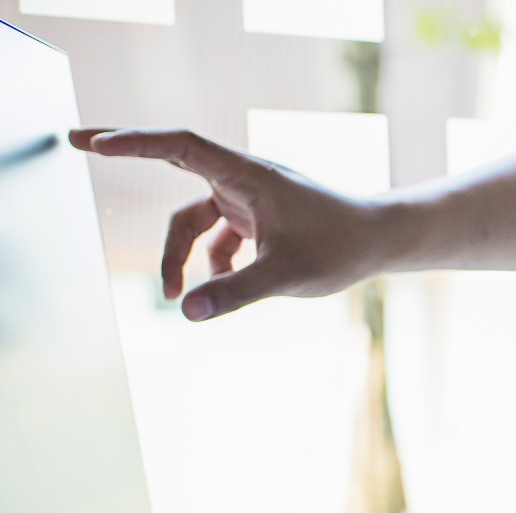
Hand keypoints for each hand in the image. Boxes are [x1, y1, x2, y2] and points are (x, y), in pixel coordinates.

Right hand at [69, 127, 390, 319]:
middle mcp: (244, 180)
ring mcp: (250, 198)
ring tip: (173, 295)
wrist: (383, 240)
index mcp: (247, 176)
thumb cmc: (341, 247)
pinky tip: (219, 287)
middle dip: (128, 158)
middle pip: (175, 175)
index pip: (180, 146)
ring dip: (181, 255)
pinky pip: (217, 236)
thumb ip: (235, 292)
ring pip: (195, 221)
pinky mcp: (259, 217)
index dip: (134, 142)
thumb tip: (183, 311)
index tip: (94, 142)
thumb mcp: (287, 275)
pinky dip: (212, 262)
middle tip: (75, 140)